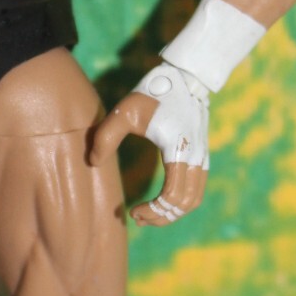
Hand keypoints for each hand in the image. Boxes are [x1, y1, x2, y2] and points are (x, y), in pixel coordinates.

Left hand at [89, 64, 208, 226]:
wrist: (185, 77)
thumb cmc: (152, 94)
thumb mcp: (123, 112)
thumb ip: (105, 137)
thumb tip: (93, 163)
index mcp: (178, 151)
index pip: (171, 197)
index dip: (152, 211)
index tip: (131, 211)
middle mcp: (195, 157)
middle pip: (185, 204)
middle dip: (161, 217)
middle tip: (136, 217)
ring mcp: (202, 157)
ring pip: (193, 199)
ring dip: (172, 212)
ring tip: (148, 214)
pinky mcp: (201, 154)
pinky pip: (196, 188)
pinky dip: (180, 201)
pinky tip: (160, 200)